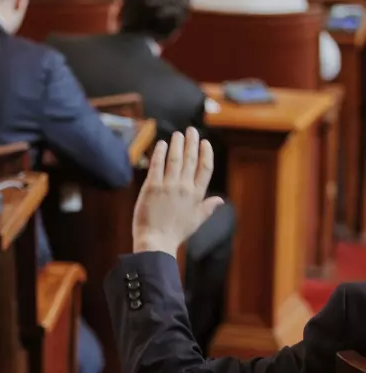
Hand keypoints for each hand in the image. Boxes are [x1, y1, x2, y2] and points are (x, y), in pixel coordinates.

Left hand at [132, 128, 223, 257]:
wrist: (156, 242)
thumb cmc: (175, 233)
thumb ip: (208, 208)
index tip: (205, 143)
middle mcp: (184, 188)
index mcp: (197, 195)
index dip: (206, 154)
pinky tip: (160, 144)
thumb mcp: (196, 221)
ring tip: (177, 134)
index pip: (205, 168)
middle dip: (192, 143)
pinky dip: (159, 153)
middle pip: (191, 160)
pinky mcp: (152, 187)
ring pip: (175, 159)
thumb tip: (221, 201)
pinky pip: (157, 165)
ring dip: (177, 144)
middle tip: (191, 131)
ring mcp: (168, 186)